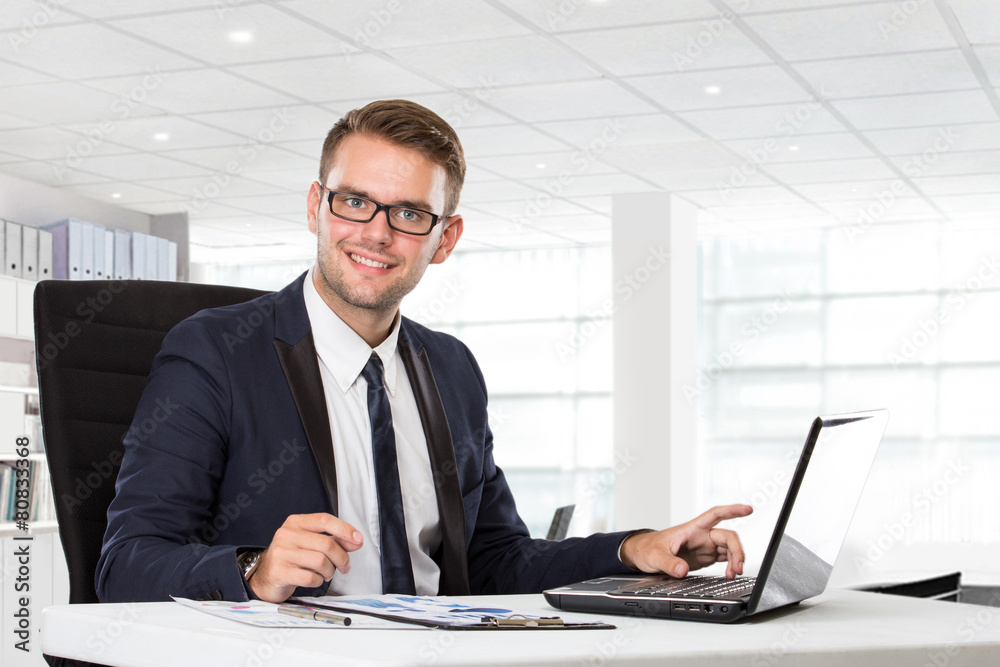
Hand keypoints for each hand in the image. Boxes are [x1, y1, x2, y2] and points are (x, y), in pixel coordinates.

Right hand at [247, 513, 363, 602]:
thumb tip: (356, 541)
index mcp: (295, 523)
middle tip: (344, 566)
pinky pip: (310, 577)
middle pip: (326, 544)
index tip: (358, 539)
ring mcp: (281, 553)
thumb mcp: (311, 544)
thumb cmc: (291, 559)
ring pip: (320, 561)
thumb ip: (334, 540)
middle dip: (341, 558)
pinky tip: (315, 580)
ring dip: (330, 571)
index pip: (324, 520)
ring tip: (327, 574)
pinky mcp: (279, 571)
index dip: (345, 529)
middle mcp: (286, 534)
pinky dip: (318, 581)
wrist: (266, 577)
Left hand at [619, 504, 752, 579]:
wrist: (643, 556)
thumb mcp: (654, 556)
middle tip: (736, 568)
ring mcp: (704, 546)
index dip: (732, 510)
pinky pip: (724, 558)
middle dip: (737, 551)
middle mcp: (701, 536)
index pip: (715, 514)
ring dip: (735, 560)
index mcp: (691, 529)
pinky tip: (729, 574)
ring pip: (729, 549)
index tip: (748, 509)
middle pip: (728, 537)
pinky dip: (730, 566)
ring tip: (733, 574)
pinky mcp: (704, 557)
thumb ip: (668, 563)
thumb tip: (682, 570)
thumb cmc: (647, 548)